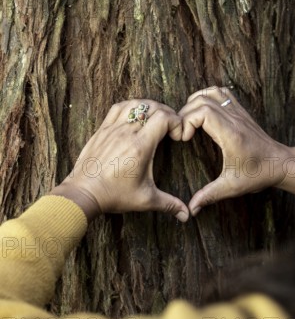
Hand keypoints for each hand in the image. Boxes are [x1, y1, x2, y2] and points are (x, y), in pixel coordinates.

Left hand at [49, 101, 189, 222]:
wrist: (83, 193)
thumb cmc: (113, 196)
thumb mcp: (145, 200)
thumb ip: (169, 204)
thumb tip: (186, 215)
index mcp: (140, 147)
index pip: (163, 118)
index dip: (176, 122)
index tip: (177, 136)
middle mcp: (126, 133)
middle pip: (152, 107)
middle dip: (167, 113)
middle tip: (171, 127)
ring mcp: (112, 129)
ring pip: (134, 104)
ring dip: (149, 107)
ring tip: (155, 118)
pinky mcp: (102, 130)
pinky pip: (117, 108)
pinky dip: (130, 107)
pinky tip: (135, 116)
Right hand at [179, 87, 294, 215]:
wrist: (281, 164)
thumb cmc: (258, 174)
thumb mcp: (232, 187)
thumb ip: (209, 195)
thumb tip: (191, 209)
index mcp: (231, 134)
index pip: (203, 111)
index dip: (186, 121)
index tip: (183, 139)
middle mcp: (234, 119)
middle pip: (202, 100)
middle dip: (185, 113)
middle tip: (181, 132)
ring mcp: (238, 113)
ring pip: (211, 92)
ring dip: (194, 101)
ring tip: (187, 120)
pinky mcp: (241, 112)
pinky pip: (222, 93)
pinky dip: (208, 96)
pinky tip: (202, 111)